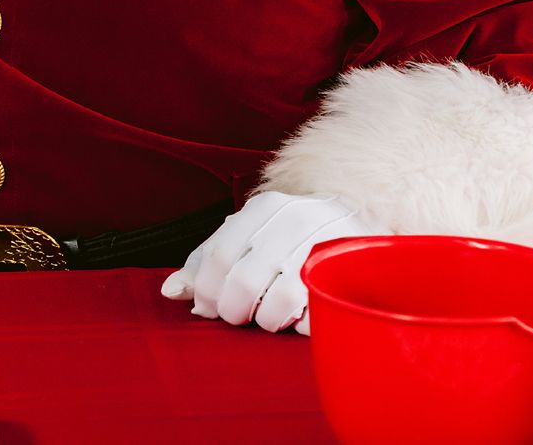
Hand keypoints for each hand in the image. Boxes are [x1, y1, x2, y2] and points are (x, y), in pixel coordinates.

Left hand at [160, 191, 379, 332]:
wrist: (362, 223)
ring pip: (279, 301)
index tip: (206, 307)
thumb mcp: (249, 236)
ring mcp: (327, 244)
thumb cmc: (292, 236)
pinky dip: (300, 324)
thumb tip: (170, 291)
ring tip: (269, 317)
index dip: (205, 290)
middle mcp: (296, 219)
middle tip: (238, 317)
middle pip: (243, 281)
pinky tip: (297, 318)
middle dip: (233, 310)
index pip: (218, 256)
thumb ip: (207, 260)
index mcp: (265, 207)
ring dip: (267, 320)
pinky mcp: (352, 272)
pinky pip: (315, 314)